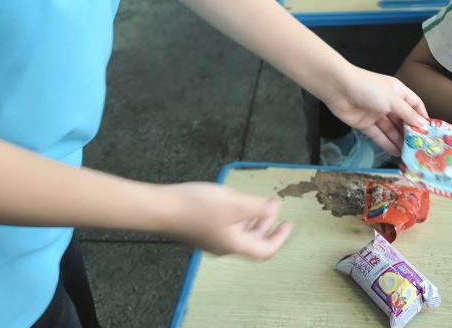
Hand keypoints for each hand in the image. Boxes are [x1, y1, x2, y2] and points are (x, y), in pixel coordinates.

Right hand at [159, 182, 292, 259]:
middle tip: (276, 209)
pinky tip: (235, 202)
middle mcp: (224, 247)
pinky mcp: (201, 231)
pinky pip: (228, 228)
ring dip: (254, 221)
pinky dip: (239, 217)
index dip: (280, 238)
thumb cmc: (198, 206)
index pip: (264, 250)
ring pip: (240, 234)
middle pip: (253, 242)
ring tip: (259, 204)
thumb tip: (275, 208)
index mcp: (235, 244)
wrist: (163, 209)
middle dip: (268, 226)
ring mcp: (212, 240)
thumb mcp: (234, 203)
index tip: (289, 223)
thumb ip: (257, 207)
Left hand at [322, 65, 428, 155]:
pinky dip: (386, 144)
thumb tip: (423, 125)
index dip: (422, 117)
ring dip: (399, 141)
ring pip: (391, 130)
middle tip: (421, 149)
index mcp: (398, 92)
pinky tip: (396, 153)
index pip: (415, 105)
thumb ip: (408, 114)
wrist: (339, 89)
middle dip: (411, 133)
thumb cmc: (370, 89)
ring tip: (410, 155)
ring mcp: (377, 114)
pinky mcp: (365, 125)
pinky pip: (379, 136)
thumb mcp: (393, 100)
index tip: (430, 132)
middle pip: (403, 120)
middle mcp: (389, 103)